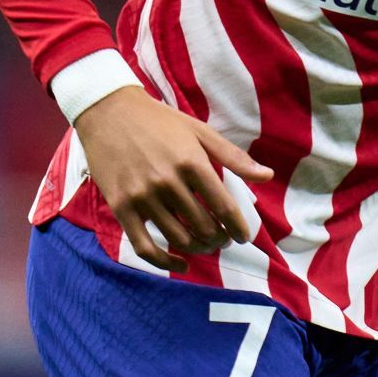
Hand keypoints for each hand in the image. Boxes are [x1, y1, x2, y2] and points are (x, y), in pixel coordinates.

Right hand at [73, 87, 274, 271]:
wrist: (109, 112)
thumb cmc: (160, 121)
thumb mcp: (200, 131)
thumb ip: (233, 156)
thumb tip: (268, 176)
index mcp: (191, 162)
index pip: (223, 207)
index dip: (238, 227)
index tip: (244, 236)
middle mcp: (168, 182)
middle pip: (203, 226)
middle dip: (219, 239)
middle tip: (223, 239)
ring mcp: (142, 197)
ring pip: (178, 239)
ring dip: (198, 249)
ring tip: (205, 245)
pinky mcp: (121, 208)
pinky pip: (145, 247)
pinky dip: (165, 262)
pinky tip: (180, 264)